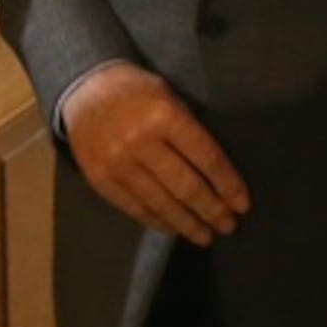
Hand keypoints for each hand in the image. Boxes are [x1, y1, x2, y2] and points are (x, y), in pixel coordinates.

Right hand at [58, 63, 249, 245]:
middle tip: (228, 226)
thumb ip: (189, 130)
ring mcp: (118, 163)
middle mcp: (141, 141)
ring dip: (187, 223)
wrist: (84, 90)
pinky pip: (135, 208)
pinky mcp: (101, 179)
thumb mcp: (169, 96)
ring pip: (161, 203)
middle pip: (186, 186)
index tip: (242, 205)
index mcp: (165, 115)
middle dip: (212, 210)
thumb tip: (218, 176)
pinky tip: (173, 227)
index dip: (227, 185)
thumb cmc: (137, 91)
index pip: (206, 157)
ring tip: (205, 235)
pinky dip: (157, 221)